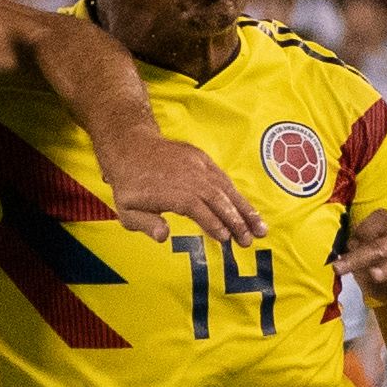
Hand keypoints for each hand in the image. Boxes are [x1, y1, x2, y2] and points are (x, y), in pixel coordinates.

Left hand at [98, 130, 262, 245]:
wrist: (131, 146)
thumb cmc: (128, 185)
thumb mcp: (126, 210)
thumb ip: (145, 224)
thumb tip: (164, 236)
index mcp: (172, 191)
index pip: (198, 209)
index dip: (214, 224)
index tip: (227, 239)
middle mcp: (189, 176)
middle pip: (218, 199)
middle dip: (237, 221)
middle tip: (250, 240)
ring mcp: (197, 165)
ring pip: (226, 188)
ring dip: (245, 209)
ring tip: (261, 228)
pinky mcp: (202, 159)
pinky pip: (222, 177)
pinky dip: (236, 194)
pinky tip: (248, 209)